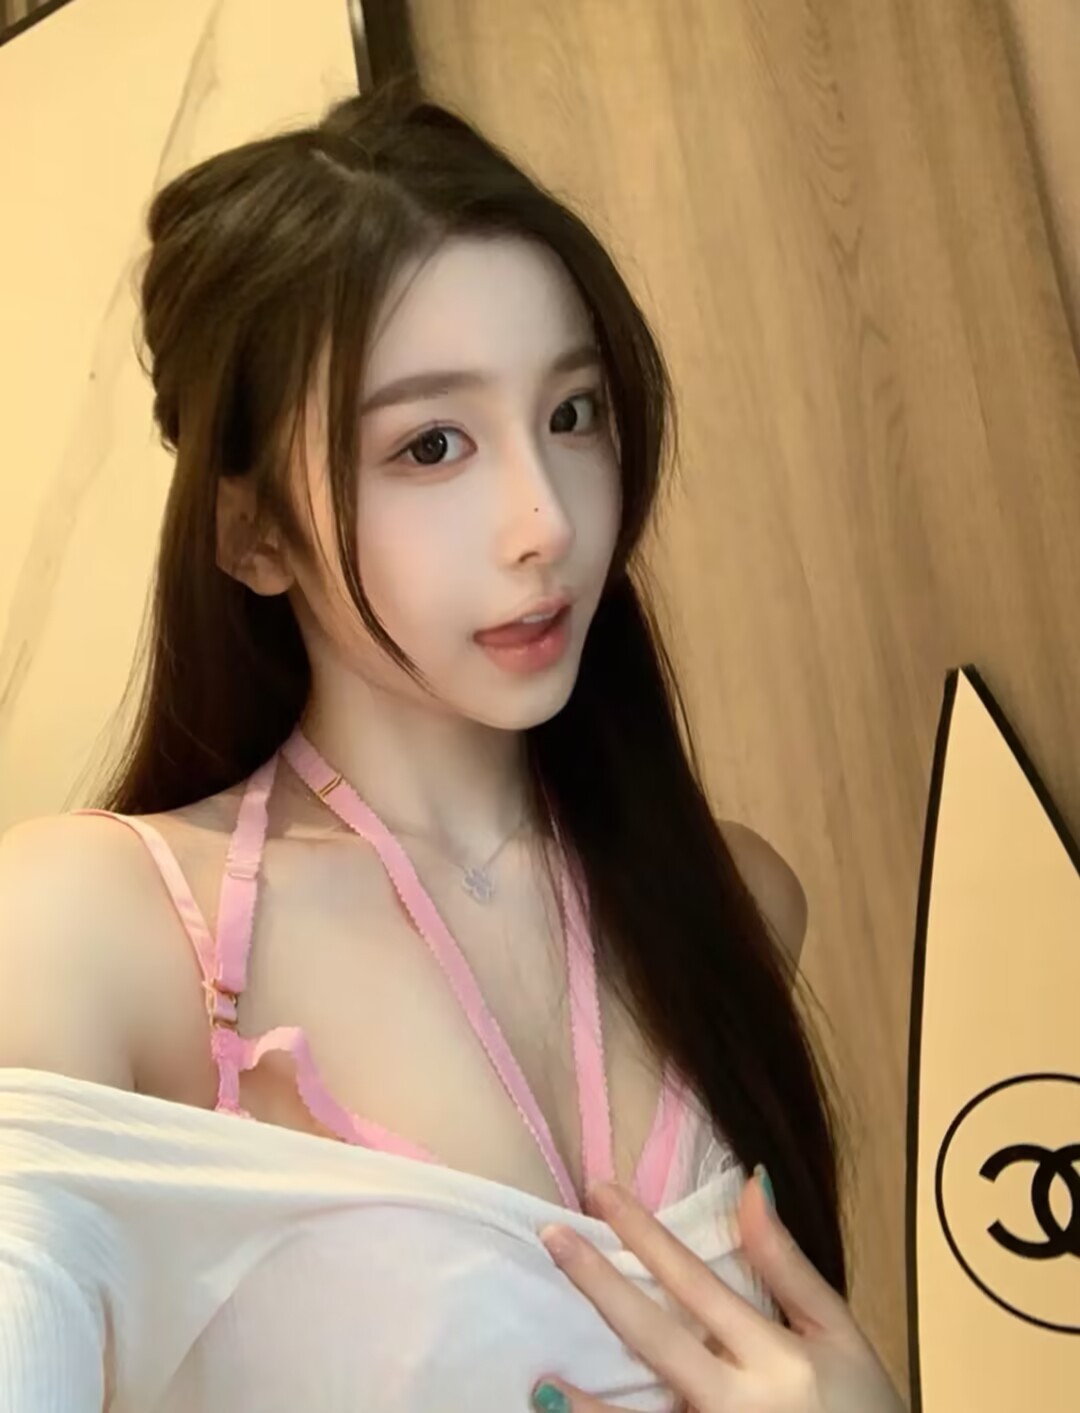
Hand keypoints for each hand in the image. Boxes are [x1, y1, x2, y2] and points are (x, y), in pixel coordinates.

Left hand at [530, 1169, 906, 1412]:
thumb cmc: (866, 1412)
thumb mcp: (839, 1335)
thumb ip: (789, 1267)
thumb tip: (751, 1183)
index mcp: (777, 1358)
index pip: (696, 1282)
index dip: (645, 1234)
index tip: (600, 1190)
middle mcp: (743, 1406)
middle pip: (658, 1340)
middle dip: (600, 1286)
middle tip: (551, 1237)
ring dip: (590, 1411)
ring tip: (541, 1382)